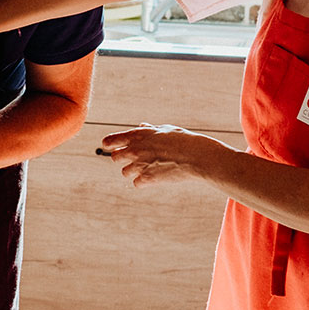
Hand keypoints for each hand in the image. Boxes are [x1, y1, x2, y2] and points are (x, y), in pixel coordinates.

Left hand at [101, 124, 219, 187]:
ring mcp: (141, 164)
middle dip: (124, 159)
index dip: (110, 145)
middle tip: (136, 160)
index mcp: (138, 135)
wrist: (198, 156)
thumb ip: (150, 129)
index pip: (110, 140)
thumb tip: (142, 126)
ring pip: (125, 172)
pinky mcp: (148, 178)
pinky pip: (136, 183)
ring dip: (134, 172)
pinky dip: (144, 182)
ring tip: (149, 169)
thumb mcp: (166, 130)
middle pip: (115, 158)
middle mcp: (136, 149)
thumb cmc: (184, 140)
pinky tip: (154, 178)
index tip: (113, 148)